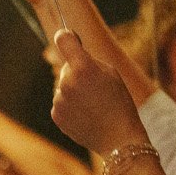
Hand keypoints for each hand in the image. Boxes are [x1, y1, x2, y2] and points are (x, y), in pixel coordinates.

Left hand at [50, 31, 147, 156]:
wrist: (117, 137)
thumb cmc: (119, 102)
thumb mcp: (111, 73)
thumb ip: (89, 61)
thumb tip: (72, 53)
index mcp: (83, 67)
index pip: (63, 40)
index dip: (65, 37)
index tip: (66, 37)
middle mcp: (67, 82)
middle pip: (66, 68)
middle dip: (77, 72)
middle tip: (95, 86)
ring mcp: (59, 100)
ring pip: (63, 86)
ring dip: (73, 90)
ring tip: (92, 104)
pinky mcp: (56, 115)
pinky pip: (61, 103)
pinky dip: (70, 106)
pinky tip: (85, 114)